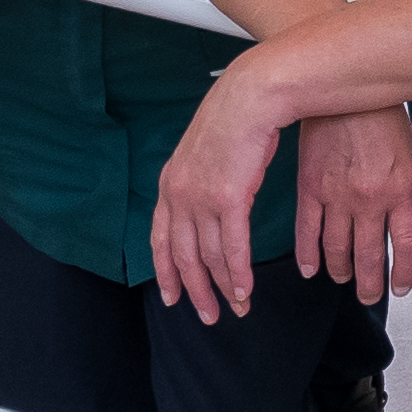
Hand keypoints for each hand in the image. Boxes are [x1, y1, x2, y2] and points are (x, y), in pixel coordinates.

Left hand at [151, 90, 290, 324]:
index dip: (167, 272)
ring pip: (209, 257)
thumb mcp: (207, 150)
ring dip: (222, 288)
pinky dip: (238, 274)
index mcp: (170, 184)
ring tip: (236, 309)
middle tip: (208, 316)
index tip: (174, 297)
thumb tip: (212, 197)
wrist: (251, 96)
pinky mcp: (228, 198)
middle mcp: (179, 195)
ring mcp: (201, 198)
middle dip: (195, 291)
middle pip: (182, 256)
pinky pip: (233, 248)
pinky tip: (245, 291)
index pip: (160, 239)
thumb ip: (202, 178)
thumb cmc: (237, 117)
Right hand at [292, 106, 411, 306]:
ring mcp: (338, 195)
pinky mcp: (310, 186)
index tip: (399, 287)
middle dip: (370, 282)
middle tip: (369, 296)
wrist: (344, 89)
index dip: (404, 272)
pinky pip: (308, 230)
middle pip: (371, 255)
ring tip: (342, 280)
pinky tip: (311, 268)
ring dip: (341, 271)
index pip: (407, 245)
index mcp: (401, 189)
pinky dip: (308, 254)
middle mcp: (371, 198)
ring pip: (338, 248)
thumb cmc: (380, 115)